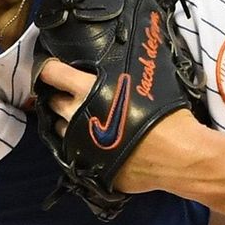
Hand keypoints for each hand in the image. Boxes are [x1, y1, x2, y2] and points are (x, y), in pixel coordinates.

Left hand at [36, 58, 189, 193]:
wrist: (176, 155)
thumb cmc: (164, 112)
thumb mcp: (143, 80)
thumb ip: (120, 72)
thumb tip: (118, 60)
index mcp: (87, 89)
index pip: (51, 73)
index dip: (49, 69)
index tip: (51, 69)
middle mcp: (76, 115)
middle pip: (53, 102)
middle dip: (61, 97)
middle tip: (76, 96)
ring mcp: (78, 142)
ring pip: (59, 129)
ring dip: (67, 123)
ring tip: (86, 122)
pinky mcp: (85, 164)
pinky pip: (73, 152)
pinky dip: (79, 146)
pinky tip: (95, 143)